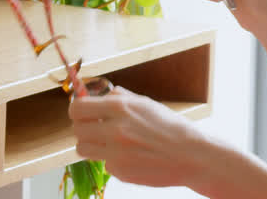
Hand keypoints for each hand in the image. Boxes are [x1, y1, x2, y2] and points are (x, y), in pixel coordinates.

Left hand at [69, 87, 211, 188]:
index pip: (77, 108)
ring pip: (82, 149)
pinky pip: (104, 164)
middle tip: (94, 128)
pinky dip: (112, 160)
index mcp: (121, 107)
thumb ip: (121, 98)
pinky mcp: (120, 172)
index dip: (76, 110)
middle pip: (76, 129)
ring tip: (107, 143)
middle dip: (83, 128)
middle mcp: (115, 129)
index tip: (81, 112)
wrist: (191, 156)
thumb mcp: (146, 104)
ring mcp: (116, 153)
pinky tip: (130, 157)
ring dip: (91, 145)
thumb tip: (104, 95)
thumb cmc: (171, 128)